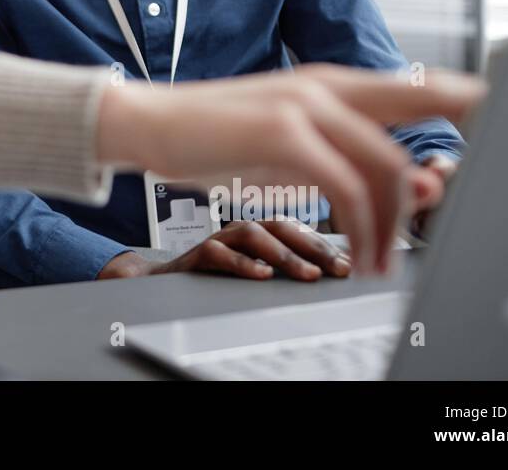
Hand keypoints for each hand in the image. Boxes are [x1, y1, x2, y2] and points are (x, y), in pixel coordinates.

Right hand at [96, 63, 484, 277]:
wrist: (149, 123)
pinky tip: (359, 249)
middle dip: (451, 155)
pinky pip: (346, 183)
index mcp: (332, 84)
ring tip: (384, 262)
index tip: (503, 120)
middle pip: (420, 107)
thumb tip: (414, 187)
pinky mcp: (283, 130)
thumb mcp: (289, 150)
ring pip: (385, 162)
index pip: (418, 85)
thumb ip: (346, 163)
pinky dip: (363, 222)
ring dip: (395, 220)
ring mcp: (305, 102)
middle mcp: (327, 84)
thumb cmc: (215, 138)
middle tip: (467, 198)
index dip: (467, 98)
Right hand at [98, 220, 351, 280]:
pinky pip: (219, 254)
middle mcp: (238, 228)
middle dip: (313, 247)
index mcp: (255, 228)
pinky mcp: (196, 254)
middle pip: (280, 226)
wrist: (160, 281)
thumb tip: (327, 269)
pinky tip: (262, 275)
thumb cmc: (212, 272)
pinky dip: (243, 263)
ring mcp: (217, 238)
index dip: (323, 243)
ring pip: (254, 236)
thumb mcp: (252, 265)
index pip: (295, 227)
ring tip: (307, 275)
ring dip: (285, 255)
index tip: (347, 265)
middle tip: (336, 270)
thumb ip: (282, 261)